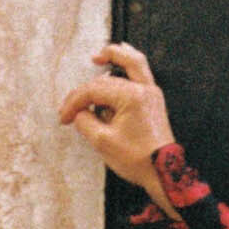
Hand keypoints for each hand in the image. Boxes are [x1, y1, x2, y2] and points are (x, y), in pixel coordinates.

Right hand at [57, 42, 175, 208]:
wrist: (164, 173)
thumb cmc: (138, 159)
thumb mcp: (102, 142)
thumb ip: (84, 121)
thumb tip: (79, 113)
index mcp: (131, 97)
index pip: (92, 91)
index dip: (74, 103)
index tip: (64, 117)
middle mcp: (144, 89)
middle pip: (106, 79)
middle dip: (85, 91)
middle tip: (72, 104)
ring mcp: (151, 93)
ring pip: (133, 62)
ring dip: (115, 55)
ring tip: (98, 57)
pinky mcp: (153, 101)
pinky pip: (141, 73)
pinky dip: (128, 65)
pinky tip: (119, 63)